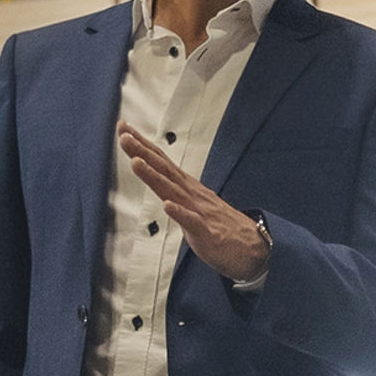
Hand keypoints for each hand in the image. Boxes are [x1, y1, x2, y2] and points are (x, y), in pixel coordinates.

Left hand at [118, 128, 267, 282]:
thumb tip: (156, 174)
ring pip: (173, 191)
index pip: (161, 162)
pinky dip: (179, 213)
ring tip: (136, 162)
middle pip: (163, 170)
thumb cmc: (219, 225)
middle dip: (142, 152)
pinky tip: (168, 206)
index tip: (124, 129)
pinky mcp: (206, 233)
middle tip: (124, 135)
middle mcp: (190, 194)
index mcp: (186, 187)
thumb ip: (174, 188)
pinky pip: (191, 222)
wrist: (252, 246)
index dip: (142, 145)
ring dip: (154, 176)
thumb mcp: (192, 202)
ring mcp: (199, 212)